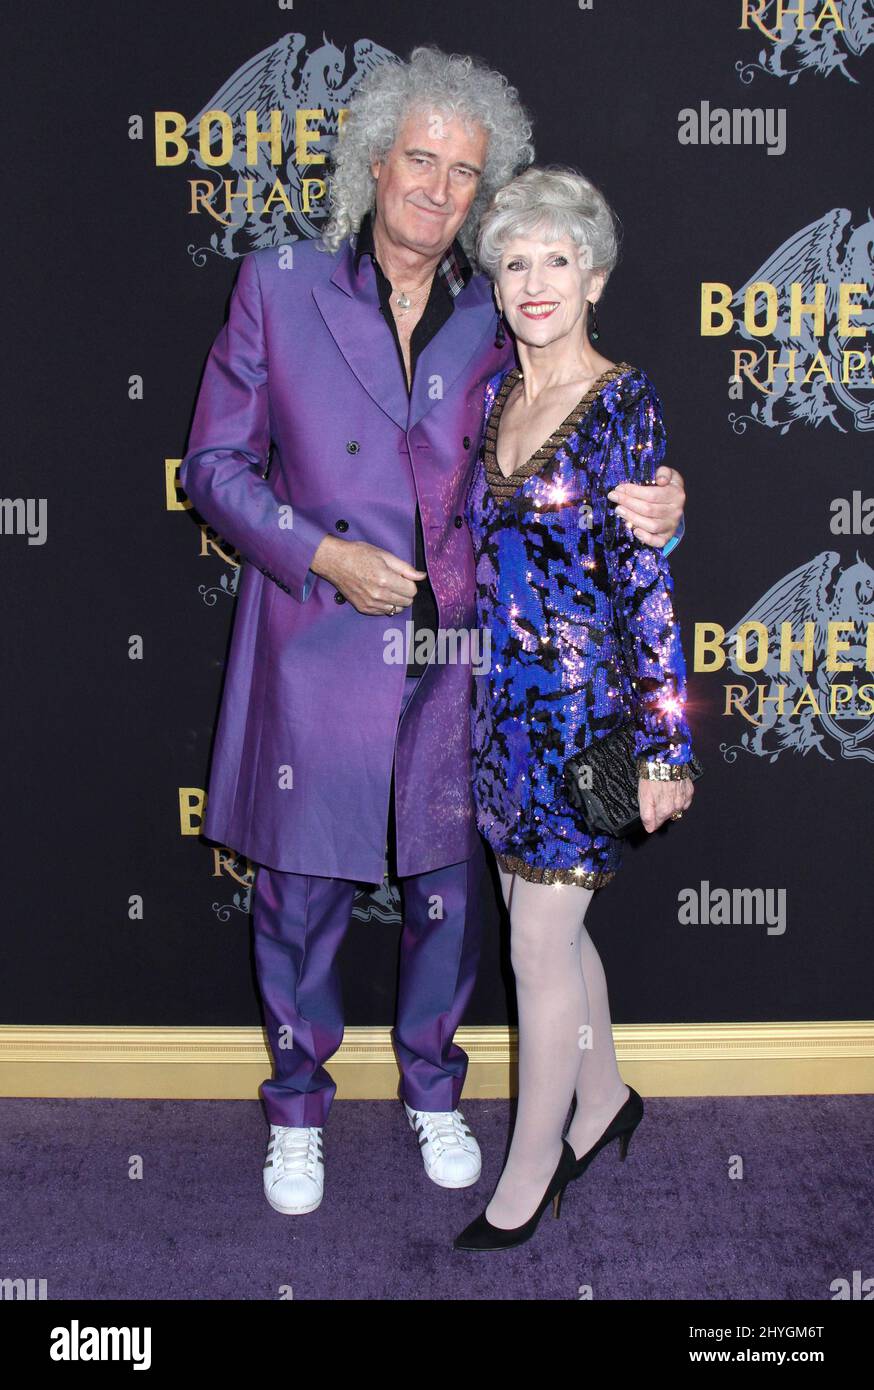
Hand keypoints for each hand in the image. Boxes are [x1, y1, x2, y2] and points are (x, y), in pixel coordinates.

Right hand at [310, 535, 426, 614]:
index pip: (412, 591)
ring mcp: (370, 604)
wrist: (335, 562)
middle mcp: (378, 595)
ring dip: (396, 600)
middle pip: (406, 602)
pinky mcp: (363, 608)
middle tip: (395, 581)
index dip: (410, 583)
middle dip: (405, 592)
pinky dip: (385, 605)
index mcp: (385, 579)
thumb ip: (405, 568)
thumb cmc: (358, 554)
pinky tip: (378, 593)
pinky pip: (384, 612)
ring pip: (396, 609)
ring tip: (386, 588)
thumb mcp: (384, 555)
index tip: (402, 577)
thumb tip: (421, 576)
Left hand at [608, 465, 684, 547]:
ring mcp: (671, 525)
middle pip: (649, 510)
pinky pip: (657, 541)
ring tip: (618, 510)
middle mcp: (675, 511)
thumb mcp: (669, 475)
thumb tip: (660, 480)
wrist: (675, 505)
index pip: (652, 494)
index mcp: (676, 494)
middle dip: (628, 503)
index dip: (633, 491)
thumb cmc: (666, 488)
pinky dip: (645, 537)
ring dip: (632, 518)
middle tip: (614, 497)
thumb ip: (664, 472)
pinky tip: (634, 530)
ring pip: (651, 525)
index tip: (619, 488)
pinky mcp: (667, 537)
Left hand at [638, 775, 693, 832]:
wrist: (665, 760)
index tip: (648, 813)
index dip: (651, 820)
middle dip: (660, 811)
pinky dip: (680, 798)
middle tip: (655, 799)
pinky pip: (685, 800)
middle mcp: (676, 807)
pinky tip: (674, 790)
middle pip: (667, 816)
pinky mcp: (689, 790)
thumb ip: (647, 815)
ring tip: (664, 793)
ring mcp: (684, 799)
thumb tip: (650, 829)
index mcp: (664, 811)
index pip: (657, 823)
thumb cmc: (652, 777)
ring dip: (671, 804)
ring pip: (677, 809)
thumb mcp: (643, 797)